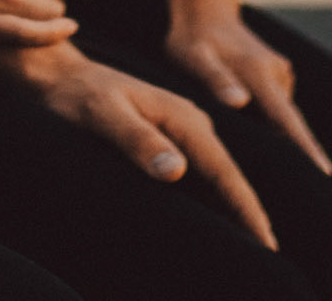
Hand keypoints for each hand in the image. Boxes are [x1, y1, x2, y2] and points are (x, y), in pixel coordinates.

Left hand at [0, 40, 276, 249]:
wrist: (59, 75)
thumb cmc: (76, 97)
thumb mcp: (102, 115)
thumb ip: (137, 140)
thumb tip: (178, 171)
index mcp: (182, 116)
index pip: (223, 170)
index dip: (246, 208)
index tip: (267, 242)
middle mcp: (190, 122)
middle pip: (228, 174)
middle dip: (250, 212)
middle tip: (273, 255)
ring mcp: (181, 129)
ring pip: (217, 174)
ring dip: (234, 206)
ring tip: (253, 244)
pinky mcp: (168, 138)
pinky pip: (200, 172)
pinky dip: (214, 197)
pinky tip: (218, 218)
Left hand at [166, 0, 331, 174]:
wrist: (204, 6)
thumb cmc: (192, 37)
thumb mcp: (192, 57)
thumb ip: (215, 80)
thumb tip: (240, 103)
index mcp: (258, 72)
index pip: (286, 118)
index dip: (304, 147)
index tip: (324, 174)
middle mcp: (276, 72)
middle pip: (293, 122)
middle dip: (304, 155)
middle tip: (312, 192)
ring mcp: (279, 71)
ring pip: (281, 116)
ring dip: (279, 139)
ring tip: (272, 170)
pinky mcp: (275, 74)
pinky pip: (275, 107)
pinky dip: (269, 123)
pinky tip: (255, 135)